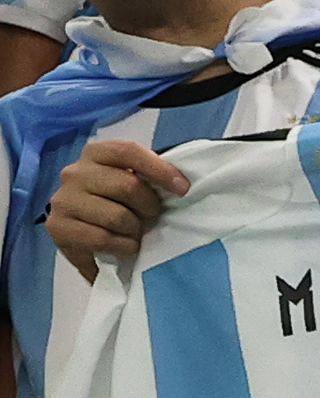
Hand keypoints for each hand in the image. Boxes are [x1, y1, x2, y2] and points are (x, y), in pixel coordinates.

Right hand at [45, 136, 186, 276]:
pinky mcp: (58, 227)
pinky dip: (123, 246)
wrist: (86, 239)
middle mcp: (74, 173)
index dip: (159, 169)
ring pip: (117, 216)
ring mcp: (63, 200)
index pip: (128, 151)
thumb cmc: (117, 204)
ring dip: (135, 230)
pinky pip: (103, 238)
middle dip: (150, 207)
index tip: (183, 188)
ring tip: (135, 233)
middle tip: (152, 217)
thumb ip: (148, 177)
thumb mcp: (132, 183)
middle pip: (127, 186)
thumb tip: (181, 184)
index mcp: (96, 154)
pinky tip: (124, 246)